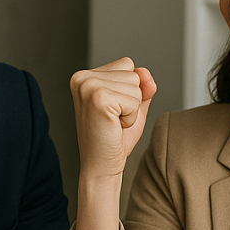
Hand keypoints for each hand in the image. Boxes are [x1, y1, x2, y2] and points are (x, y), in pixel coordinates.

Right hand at [70, 57, 156, 179]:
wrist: (102, 165)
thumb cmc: (115, 138)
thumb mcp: (133, 106)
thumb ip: (142, 86)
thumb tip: (146, 74)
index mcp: (86, 76)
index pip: (127, 64)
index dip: (129, 90)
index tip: (113, 109)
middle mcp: (82, 77)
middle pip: (133, 74)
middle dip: (132, 100)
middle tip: (114, 119)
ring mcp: (88, 86)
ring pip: (136, 86)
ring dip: (132, 109)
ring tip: (114, 122)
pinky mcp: (98, 99)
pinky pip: (135, 100)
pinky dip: (131, 117)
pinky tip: (114, 126)